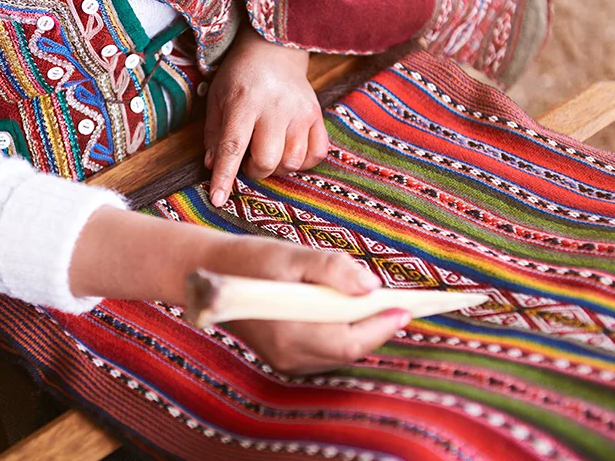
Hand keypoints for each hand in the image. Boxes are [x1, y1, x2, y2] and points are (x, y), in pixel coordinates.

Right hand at [70, 208, 408, 374]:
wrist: (208, 273)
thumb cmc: (249, 259)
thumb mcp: (290, 255)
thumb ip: (330, 268)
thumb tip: (370, 286)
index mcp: (291, 331)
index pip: (350, 341)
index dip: (381, 326)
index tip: (406, 308)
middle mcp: (289, 354)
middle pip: (349, 349)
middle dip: (376, 327)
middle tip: (401, 304)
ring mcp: (285, 359)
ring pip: (338, 351)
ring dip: (361, 329)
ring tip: (384, 305)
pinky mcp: (284, 355)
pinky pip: (324, 349)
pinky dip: (342, 332)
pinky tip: (352, 310)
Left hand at [204, 27, 326, 207]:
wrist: (274, 49)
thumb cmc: (240, 77)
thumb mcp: (217, 99)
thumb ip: (214, 134)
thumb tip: (213, 167)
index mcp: (243, 103)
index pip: (232, 147)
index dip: (224, 177)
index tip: (217, 199)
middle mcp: (274, 108)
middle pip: (268, 160)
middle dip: (255, 170)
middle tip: (249, 160)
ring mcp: (299, 112)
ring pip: (293, 161)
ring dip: (278, 167)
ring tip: (269, 153)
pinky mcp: (317, 115)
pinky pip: (317, 153)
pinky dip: (303, 162)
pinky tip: (290, 151)